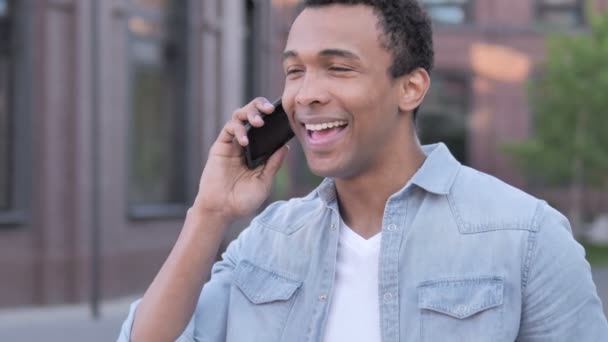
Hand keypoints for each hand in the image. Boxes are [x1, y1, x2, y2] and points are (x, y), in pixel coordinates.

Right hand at [192, 97, 288, 220]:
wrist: (223, 210)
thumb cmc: (243, 200)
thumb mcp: (265, 181)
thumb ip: (274, 164)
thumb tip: (286, 147)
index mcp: (258, 152)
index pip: (266, 128)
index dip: (274, 119)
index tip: (285, 114)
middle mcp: (245, 144)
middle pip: (252, 115)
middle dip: (260, 106)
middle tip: (270, 109)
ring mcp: (232, 144)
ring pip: (239, 116)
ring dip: (249, 113)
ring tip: (259, 122)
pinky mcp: (220, 146)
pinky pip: (228, 129)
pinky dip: (238, 130)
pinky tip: (245, 141)